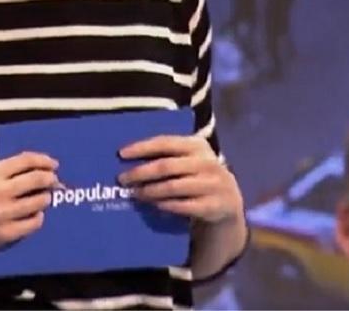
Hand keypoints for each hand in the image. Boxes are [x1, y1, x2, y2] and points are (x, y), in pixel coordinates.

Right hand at [0, 152, 59, 257]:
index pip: (25, 160)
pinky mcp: (4, 234)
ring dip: (45, 199)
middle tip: (55, 181)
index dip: (43, 160)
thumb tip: (35, 169)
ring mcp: (2, 214)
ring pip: (39, 202)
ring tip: (44, 199)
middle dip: (50, 179)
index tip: (53, 163)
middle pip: (36, 179)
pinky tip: (34, 216)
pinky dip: (37, 218)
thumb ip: (4, 173)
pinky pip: (33, 223)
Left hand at [118, 135, 242, 224]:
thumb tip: (129, 157)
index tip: (121, 154)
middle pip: (166, 166)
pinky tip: (153, 205)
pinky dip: (165, 205)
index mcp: (197, 145)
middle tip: (122, 179)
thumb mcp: (189, 159)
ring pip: (173, 187)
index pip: (165, 142)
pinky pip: (183, 206)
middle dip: (141, 173)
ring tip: (135, 193)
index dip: (142, 147)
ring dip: (150, 191)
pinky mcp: (213, 206)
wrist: (227, 200)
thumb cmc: (197, 175)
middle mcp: (207, 163)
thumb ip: (167, 155)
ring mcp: (212, 185)